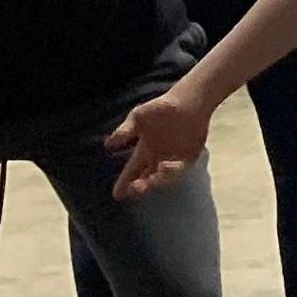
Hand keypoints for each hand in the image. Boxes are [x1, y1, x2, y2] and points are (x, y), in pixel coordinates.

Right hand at [103, 82, 217, 199]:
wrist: (188, 101)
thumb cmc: (161, 107)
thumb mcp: (138, 117)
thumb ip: (124, 132)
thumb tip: (107, 145)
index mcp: (145, 150)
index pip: (132, 171)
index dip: (124, 183)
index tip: (116, 195)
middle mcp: (158, 158)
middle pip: (146, 179)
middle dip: (139, 187)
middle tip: (134, 188)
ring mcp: (174, 159)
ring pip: (163, 177)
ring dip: (156, 180)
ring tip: (150, 180)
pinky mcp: (189, 157)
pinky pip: (180, 169)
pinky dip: (173, 171)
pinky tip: (165, 165)